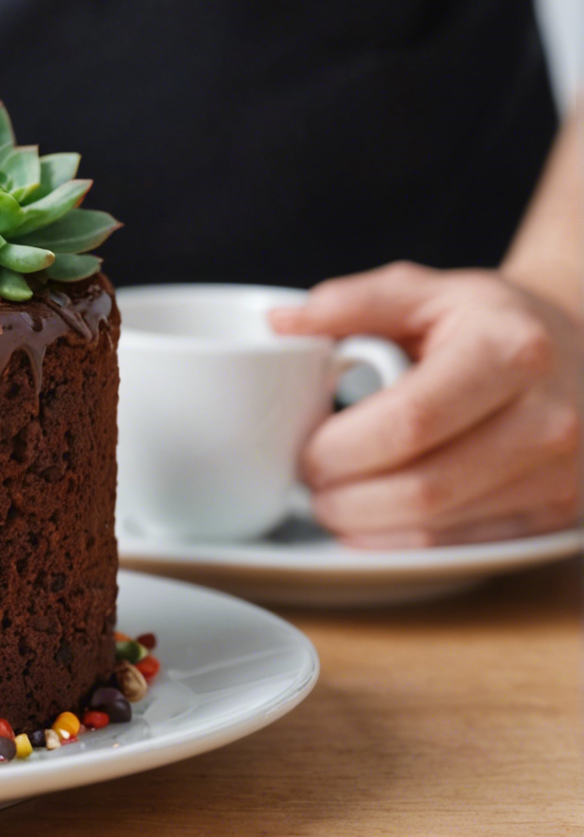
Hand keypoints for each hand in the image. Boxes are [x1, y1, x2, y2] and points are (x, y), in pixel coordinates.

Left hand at [270, 262, 582, 546]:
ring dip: (365, 524)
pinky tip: (372, 519)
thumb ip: (351, 303)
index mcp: (510, 352)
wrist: (581, 349)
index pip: (410, 421)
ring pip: (438, 525)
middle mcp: (548, 417)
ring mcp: (561, 472)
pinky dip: (403, 540)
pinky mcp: (559, 511)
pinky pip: (463, 544)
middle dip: (344, 496)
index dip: (342, 448)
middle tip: (308, 482)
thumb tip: (282, 324)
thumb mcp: (427, 291)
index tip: (304, 449)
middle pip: (422, 487)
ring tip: (333, 496)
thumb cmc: (492, 322)